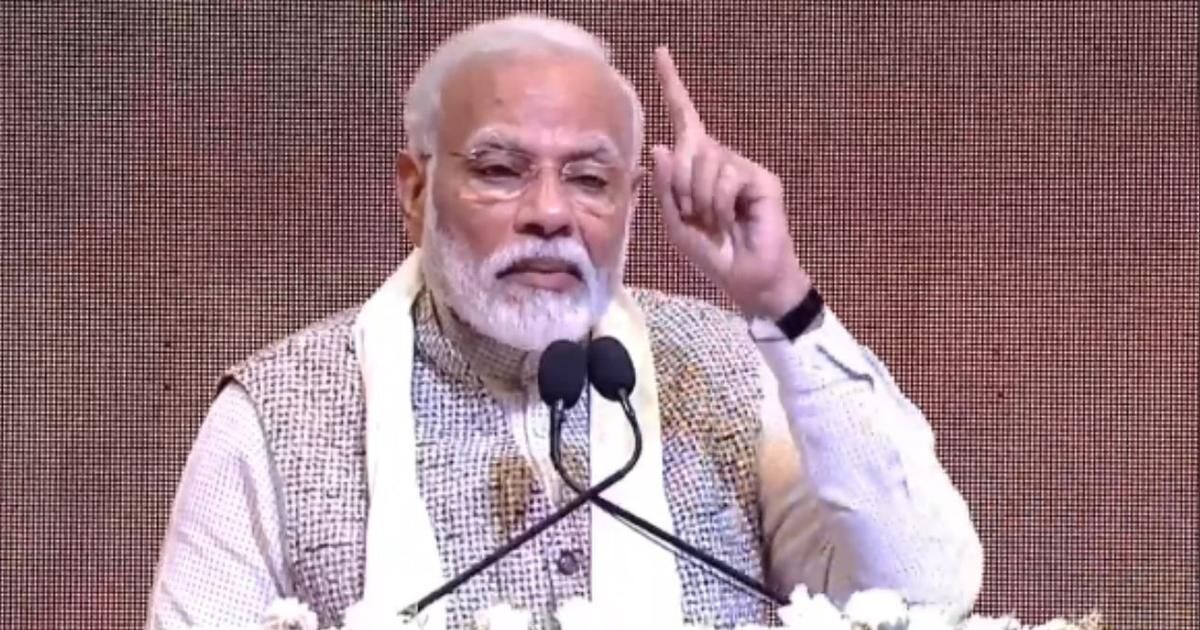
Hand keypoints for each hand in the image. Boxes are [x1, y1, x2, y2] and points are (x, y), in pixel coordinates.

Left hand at [651, 46, 810, 319]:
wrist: (746, 281)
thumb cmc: (712, 255)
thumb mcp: (676, 225)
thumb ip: (665, 188)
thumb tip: (661, 146)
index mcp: (696, 169)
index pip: (685, 120)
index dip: (672, 88)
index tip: (660, 53)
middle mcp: (720, 160)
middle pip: (688, 145)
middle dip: (679, 183)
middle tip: (691, 214)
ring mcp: (743, 168)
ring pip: (705, 161)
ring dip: (698, 197)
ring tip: (712, 221)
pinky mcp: (762, 179)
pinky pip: (727, 175)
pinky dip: (719, 202)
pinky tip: (730, 220)